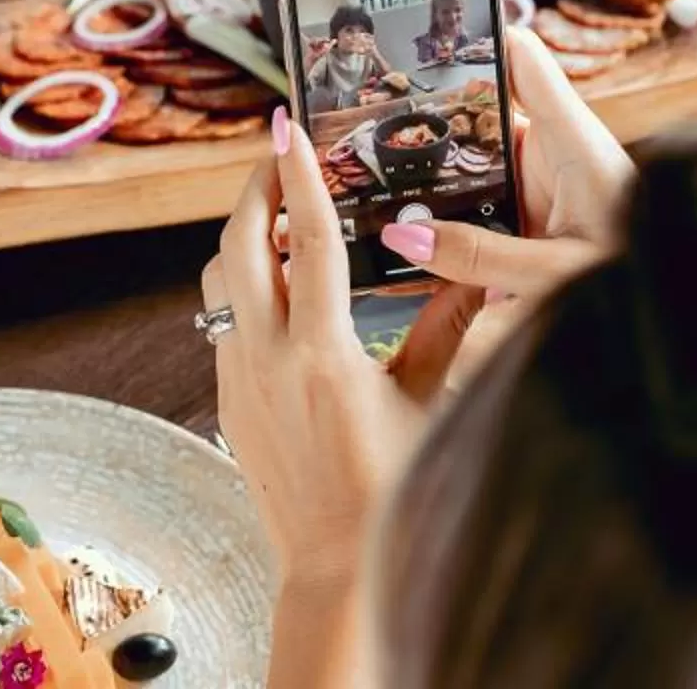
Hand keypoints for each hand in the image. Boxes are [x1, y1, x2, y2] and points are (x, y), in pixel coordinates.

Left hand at [205, 107, 424, 579]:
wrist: (336, 568)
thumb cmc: (393, 491)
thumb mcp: (430, 402)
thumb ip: (448, 329)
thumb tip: (475, 269)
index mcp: (323, 354)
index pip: (310, 240)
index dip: (301, 176)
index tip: (288, 128)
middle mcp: (267, 359)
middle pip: (241, 242)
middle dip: (256, 190)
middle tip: (280, 157)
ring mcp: (238, 378)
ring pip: (220, 278)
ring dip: (245, 237)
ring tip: (283, 219)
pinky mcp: (226, 399)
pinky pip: (223, 320)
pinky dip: (245, 285)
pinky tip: (281, 287)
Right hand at [375, 25, 630, 397]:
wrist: (677, 315)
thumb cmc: (641, 276)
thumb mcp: (557, 274)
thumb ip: (483, 258)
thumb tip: (403, 234)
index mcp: (573, 142)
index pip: (525, 62)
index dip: (480, 32)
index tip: (421, 23)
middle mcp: (553, 154)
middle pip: (480, 112)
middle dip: (428, 115)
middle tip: (357, 114)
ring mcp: (538, 186)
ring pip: (471, 163)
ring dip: (430, 175)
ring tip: (361, 176)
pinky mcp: (529, 219)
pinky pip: (477, 207)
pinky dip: (444, 217)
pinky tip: (399, 234)